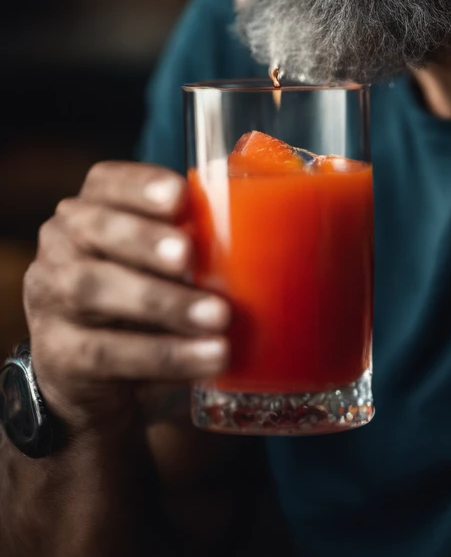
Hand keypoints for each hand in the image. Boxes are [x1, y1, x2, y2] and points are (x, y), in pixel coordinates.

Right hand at [22, 161, 231, 433]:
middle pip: (96, 232)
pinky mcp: (60, 354)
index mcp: (92, 208)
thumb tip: (293, 216)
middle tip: (190, 255)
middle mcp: (61, 245)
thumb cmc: (143, 294)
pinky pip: (108, 354)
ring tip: (218, 318)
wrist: (87, 375)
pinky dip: (163, 356)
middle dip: (144, 241)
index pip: (106, 181)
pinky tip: (206, 357)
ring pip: (97, 291)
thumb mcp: (160, 259)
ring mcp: (51, 299)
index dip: (139, 185)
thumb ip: (200, 233)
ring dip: (164, 303)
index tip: (180, 196)